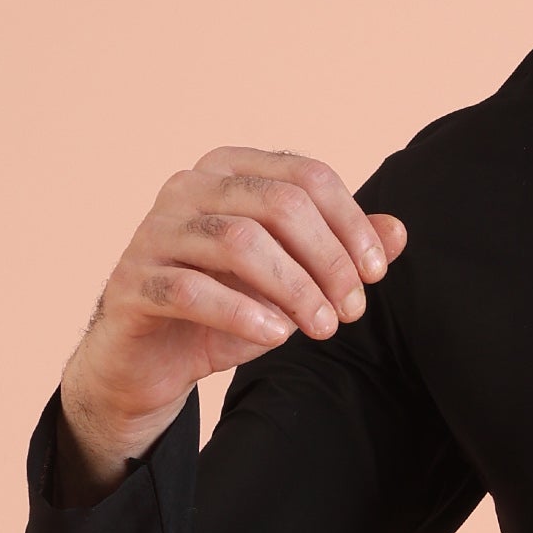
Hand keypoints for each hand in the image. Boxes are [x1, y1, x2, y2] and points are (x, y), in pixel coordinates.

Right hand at [55, 148, 405, 502]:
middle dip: (329, 260)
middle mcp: (188, 187)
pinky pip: (190, 290)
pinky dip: (242, 313)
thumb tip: (399, 231)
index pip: (307, 177)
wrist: (152, 361)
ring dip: (295, 288)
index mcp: (230, 171)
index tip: (375, 274)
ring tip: (322, 327)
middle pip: (280, 204)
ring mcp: (155, 232)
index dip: (351, 224)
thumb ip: (340, 251)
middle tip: (351, 310)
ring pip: (239, 241)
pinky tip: (276, 335)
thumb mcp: (293, 279)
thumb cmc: (226, 308)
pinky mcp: (133, 283)